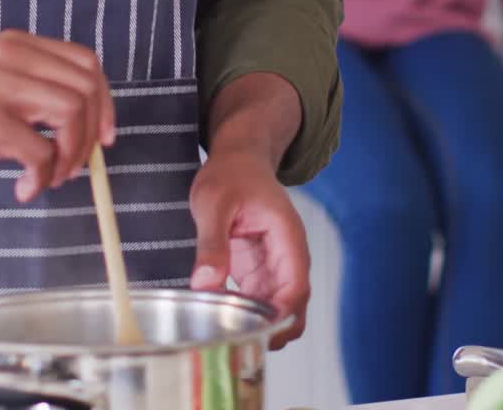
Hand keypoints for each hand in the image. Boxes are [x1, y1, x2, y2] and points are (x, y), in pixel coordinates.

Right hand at [0, 30, 115, 198]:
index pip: (87, 64)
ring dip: (69, 158)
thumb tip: (90, 132)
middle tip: (72, 168)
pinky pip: (40, 151)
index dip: (105, 102)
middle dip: (90, 137)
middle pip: (85, 91)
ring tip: (48, 178)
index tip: (105, 138)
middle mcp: (10, 57)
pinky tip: (24, 189)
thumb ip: (35, 92)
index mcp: (17, 45)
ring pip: (70, 115)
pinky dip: (42, 177)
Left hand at [189, 149, 310, 349]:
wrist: (238, 160)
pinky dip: (243, 311)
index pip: (296, 285)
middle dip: (273, 327)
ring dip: (256, 322)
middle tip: (240, 343)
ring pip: (275, 306)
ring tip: (224, 331)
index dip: (283, 314)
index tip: (261, 332)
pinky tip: (218, 314)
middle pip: (292, 303)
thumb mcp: (214, 204)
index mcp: (287, 237)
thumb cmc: (232, 174)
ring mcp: (273, 264)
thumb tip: (206, 283)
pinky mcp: (257, 269)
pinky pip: (257, 300)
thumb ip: (212, 243)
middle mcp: (286, 255)